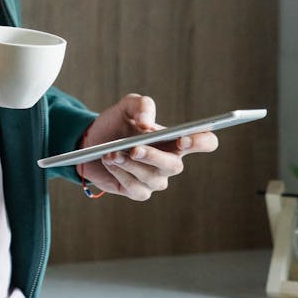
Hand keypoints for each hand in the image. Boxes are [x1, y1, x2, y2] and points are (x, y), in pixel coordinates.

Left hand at [76, 94, 218, 200]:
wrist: (92, 141)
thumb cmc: (116, 123)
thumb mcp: (127, 106)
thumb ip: (142, 105)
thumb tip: (146, 123)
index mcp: (175, 139)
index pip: (205, 141)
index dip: (201, 142)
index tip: (183, 140)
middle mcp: (169, 161)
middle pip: (175, 165)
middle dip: (154, 157)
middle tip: (134, 148)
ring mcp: (155, 179)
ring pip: (153, 179)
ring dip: (131, 165)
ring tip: (112, 153)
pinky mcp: (138, 191)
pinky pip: (136, 189)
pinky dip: (121, 175)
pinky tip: (109, 162)